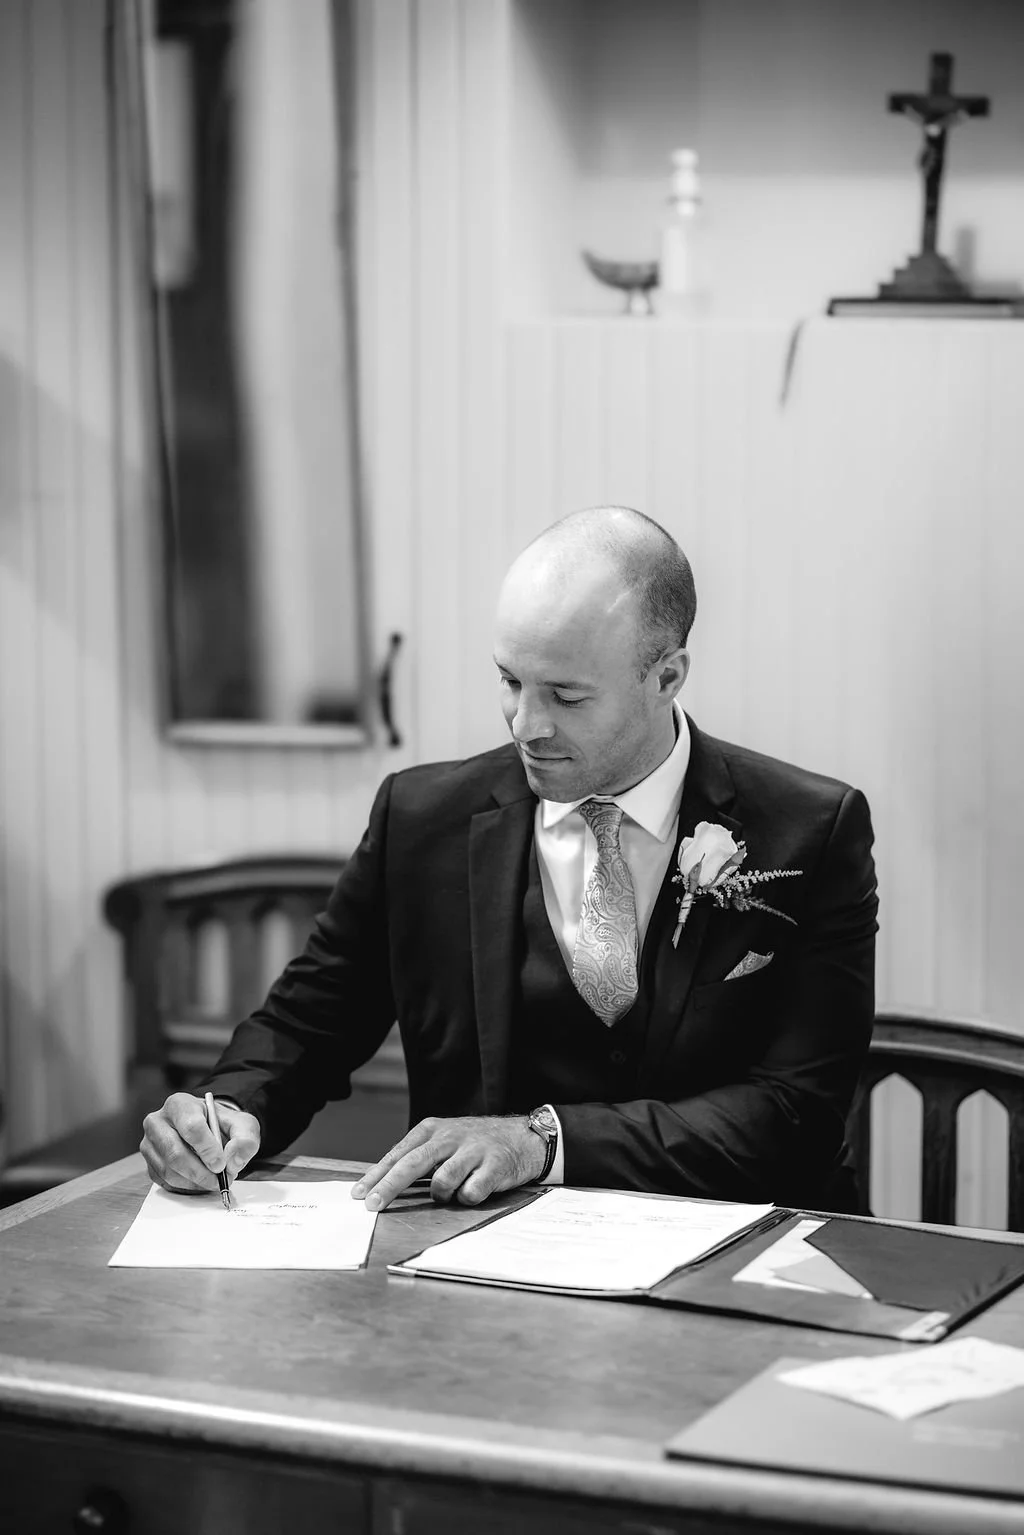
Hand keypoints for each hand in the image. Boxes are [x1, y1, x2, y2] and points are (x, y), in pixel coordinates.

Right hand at [140, 1093, 259, 1194]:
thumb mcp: (242, 1125)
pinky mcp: (149, 1163)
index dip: (207, 1149)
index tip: (221, 1164)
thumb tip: (233, 1160)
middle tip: (219, 1179)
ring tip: (213, 1180)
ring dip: (195, 1181)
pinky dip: (186, 1186)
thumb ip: (245, 1139)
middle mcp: (158, 1122)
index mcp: (179, 1104)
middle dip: (201, 1171)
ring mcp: (149, 1144)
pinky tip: (200, 1181)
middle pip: (175, 1152)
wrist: (207, 1131)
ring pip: (169, 1170)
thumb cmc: (221, 1126)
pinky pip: (165, 1181)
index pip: (191, 1127)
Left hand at [352, 1115, 545, 1210]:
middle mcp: (451, 1137)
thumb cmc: (475, 1143)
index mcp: (433, 1129)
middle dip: (388, 1187)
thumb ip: (418, 1156)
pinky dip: (468, 1198)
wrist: (524, 1137)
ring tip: (452, 1191)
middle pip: (413, 1164)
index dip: (376, 1175)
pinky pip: (470, 1193)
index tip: (358, 1194)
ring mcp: (473, 1151)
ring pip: (442, 1182)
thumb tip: (381, 1183)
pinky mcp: (494, 1167)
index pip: (398, 1154)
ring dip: (442, 1194)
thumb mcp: (445, 1139)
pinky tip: (475, 1189)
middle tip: (372, 1206)